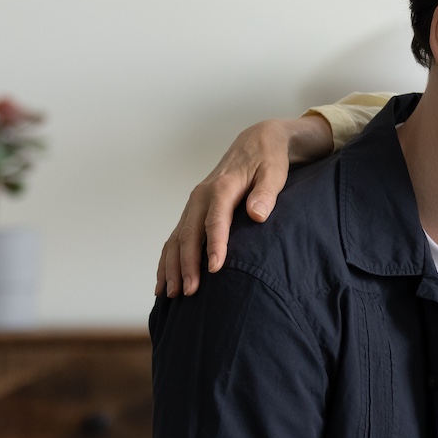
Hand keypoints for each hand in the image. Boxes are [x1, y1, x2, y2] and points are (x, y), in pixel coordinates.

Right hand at [155, 114, 333, 295]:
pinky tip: (163, 283)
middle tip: (189, 292)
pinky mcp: (192, 212)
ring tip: (171, 295)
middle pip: (189, 234)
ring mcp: (193, 204)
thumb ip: (266, 192)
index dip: (214, 245)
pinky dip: (166, 260)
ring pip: (176, 238)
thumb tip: (257, 213)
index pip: (215, 220)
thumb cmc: (269, 160)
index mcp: (222, 187)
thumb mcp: (275, 172)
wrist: (255, 142)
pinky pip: (174, 238)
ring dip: (171, 267)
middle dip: (187, 264)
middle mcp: (201, 196)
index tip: (214, 269)